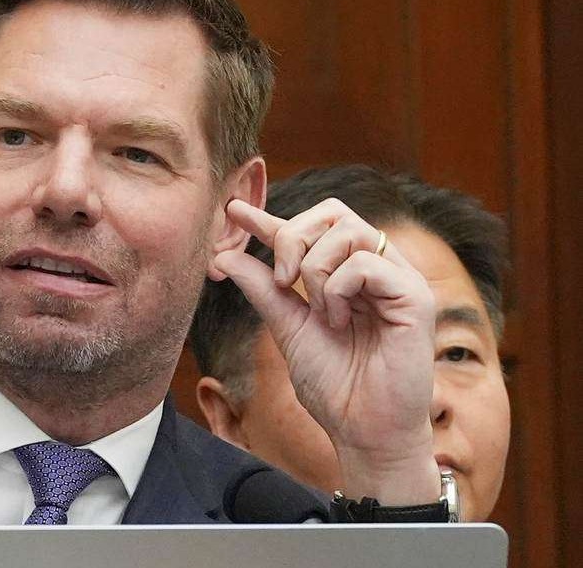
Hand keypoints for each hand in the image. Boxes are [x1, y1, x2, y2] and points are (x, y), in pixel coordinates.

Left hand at [211, 198, 439, 503]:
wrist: (364, 431)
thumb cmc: (335, 386)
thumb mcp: (288, 329)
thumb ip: (264, 290)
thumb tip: (226, 256)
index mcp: (347, 275)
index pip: (310, 230)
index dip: (270, 218)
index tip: (234, 211)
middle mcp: (377, 269)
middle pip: (332, 214)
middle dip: (293, 238)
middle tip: (283, 281)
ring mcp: (398, 279)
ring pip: (348, 231)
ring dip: (317, 270)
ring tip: (320, 314)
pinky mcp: (415, 296)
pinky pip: (366, 262)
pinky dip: (338, 289)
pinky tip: (338, 322)